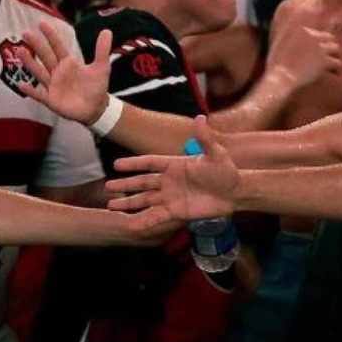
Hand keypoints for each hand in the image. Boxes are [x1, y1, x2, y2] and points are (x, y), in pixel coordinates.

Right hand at [17, 25, 112, 126]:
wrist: (95, 108)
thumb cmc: (96, 86)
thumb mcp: (102, 67)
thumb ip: (102, 50)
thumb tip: (107, 31)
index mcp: (69, 63)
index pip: (58, 46)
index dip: (51, 35)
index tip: (42, 22)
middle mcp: (58, 72)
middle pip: (45, 56)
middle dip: (36, 45)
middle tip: (25, 33)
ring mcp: (53, 85)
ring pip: (39, 72)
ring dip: (30, 63)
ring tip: (20, 51)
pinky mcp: (51, 99)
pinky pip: (39, 94)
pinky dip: (30, 91)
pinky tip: (20, 84)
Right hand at [108, 116, 242, 225]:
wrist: (235, 192)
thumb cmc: (225, 171)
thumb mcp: (215, 154)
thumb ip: (204, 138)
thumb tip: (200, 117)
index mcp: (175, 165)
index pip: (149, 163)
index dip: (134, 164)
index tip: (116, 164)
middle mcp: (169, 181)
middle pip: (142, 182)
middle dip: (125, 184)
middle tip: (107, 187)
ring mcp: (171, 197)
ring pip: (145, 200)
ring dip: (129, 202)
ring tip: (111, 205)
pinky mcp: (176, 211)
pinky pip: (156, 216)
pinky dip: (144, 220)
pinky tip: (131, 224)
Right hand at [268, 23, 341, 88]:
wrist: (281, 77)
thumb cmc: (276, 65)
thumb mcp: (280, 44)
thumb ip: (288, 37)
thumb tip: (294, 37)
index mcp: (303, 30)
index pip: (318, 33)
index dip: (319, 43)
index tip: (318, 52)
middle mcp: (313, 36)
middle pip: (330, 39)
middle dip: (330, 48)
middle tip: (329, 58)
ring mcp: (320, 48)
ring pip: (337, 49)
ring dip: (335, 57)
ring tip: (333, 66)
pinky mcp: (325, 61)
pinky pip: (338, 63)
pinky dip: (337, 70)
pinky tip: (335, 75)